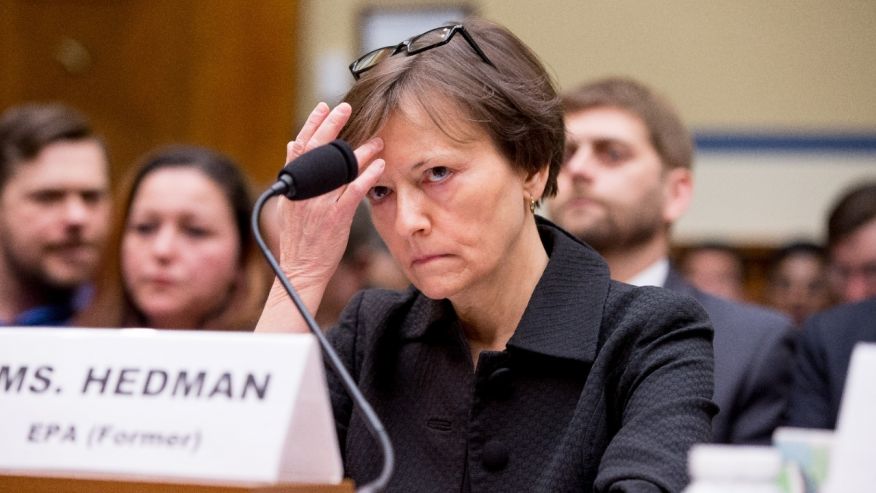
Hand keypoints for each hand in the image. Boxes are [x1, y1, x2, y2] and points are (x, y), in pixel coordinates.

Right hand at [270, 102, 383, 303]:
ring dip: (360, 150)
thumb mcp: (288, 204)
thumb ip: (293, 175)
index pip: (300, 146)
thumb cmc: (299, 237)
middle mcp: (304, 191)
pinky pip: (354, 191)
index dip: (312, 124)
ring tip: (376, 139)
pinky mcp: (336, 217)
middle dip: (332, 126)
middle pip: (318, 150)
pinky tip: (379, 165)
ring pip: (340, 169)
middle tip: (347, 108)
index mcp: (292, 185)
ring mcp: (320, 204)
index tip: (324, 107)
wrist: (301, 269)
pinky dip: (367, 175)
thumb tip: (293, 144)